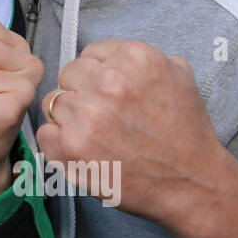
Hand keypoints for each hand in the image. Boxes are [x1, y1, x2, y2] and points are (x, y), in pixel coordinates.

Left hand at [33, 38, 223, 225]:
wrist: (191, 183)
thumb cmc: (185, 132)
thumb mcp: (178, 75)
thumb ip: (141, 55)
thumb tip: (108, 56)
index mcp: (134, 58)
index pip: (90, 53)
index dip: (99, 74)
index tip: (110, 92)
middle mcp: (108, 82)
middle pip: (69, 74)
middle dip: (82, 92)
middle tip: (104, 115)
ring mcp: (86, 115)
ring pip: (54, 102)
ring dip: (70, 117)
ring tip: (96, 134)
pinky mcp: (71, 147)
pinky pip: (45, 132)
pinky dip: (59, 142)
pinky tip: (84, 150)